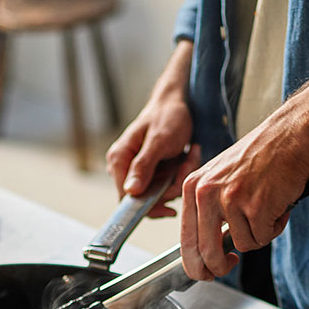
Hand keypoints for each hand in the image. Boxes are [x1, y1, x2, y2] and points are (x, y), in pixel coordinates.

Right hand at [105, 40, 198, 217]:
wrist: (178, 104)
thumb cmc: (167, 117)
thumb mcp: (158, 141)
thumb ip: (143, 166)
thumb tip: (131, 191)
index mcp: (118, 160)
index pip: (127, 199)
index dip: (150, 204)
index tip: (172, 199)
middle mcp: (125, 169)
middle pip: (147, 198)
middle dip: (171, 186)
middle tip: (187, 164)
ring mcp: (139, 172)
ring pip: (161, 193)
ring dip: (180, 178)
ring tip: (189, 155)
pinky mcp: (152, 173)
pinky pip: (168, 186)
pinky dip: (181, 175)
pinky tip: (188, 157)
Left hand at [179, 122, 308, 279]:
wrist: (288, 137)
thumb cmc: (258, 158)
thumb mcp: (218, 178)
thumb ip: (207, 211)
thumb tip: (207, 251)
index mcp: (192, 188)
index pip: (186, 241)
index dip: (195, 265)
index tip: (205, 273)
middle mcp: (206, 194)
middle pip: (208, 254)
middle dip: (220, 267)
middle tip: (230, 264)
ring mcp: (231, 201)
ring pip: (242, 245)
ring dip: (258, 236)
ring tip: (266, 211)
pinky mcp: (255, 207)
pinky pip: (263, 237)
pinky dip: (274, 228)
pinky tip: (277, 207)